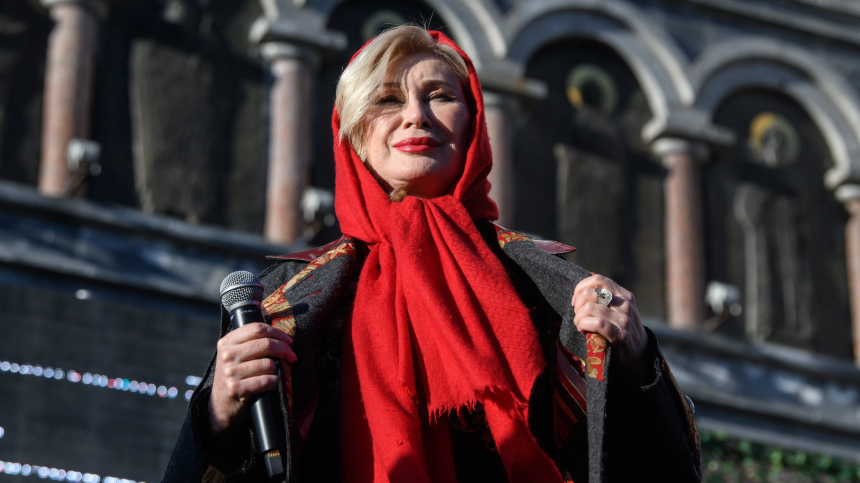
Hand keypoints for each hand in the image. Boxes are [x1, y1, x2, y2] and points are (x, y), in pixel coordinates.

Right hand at [208, 323, 296, 438]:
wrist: (221, 405)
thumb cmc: (235, 377)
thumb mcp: (235, 355)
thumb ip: (251, 343)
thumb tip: (283, 337)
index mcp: (227, 342)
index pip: (257, 328)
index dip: (277, 333)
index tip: (289, 341)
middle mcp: (227, 355)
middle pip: (266, 344)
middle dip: (285, 350)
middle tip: (292, 357)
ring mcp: (230, 372)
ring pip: (269, 364)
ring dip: (279, 369)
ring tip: (278, 374)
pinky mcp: (236, 388)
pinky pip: (267, 380)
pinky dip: (276, 382)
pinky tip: (274, 384)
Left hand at [572, 275, 649, 384]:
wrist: (639, 354)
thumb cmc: (623, 329)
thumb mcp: (619, 308)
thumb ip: (606, 296)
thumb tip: (584, 283)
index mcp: (624, 294)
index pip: (598, 280)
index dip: (581, 288)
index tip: (575, 300)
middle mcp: (625, 304)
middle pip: (590, 293)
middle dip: (577, 304)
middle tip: (578, 315)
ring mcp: (624, 319)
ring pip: (590, 308)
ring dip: (578, 317)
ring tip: (579, 324)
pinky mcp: (620, 335)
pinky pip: (597, 323)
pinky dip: (584, 325)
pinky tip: (582, 330)